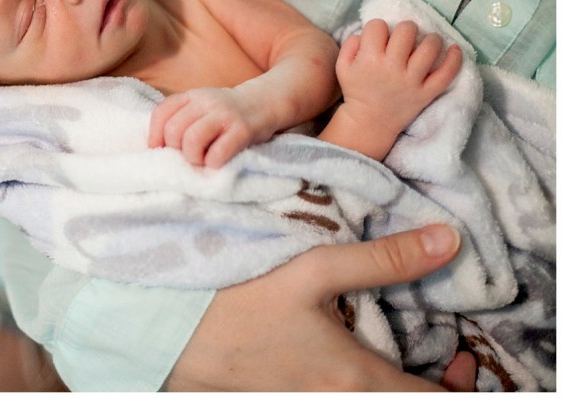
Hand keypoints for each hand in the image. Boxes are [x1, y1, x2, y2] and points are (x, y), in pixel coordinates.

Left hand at [148, 87, 273, 167]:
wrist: (264, 102)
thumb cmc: (225, 112)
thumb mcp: (201, 106)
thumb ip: (181, 118)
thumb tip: (156, 145)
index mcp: (191, 96)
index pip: (162, 113)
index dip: (155, 135)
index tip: (159, 149)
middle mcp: (206, 102)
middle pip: (174, 130)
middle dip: (176, 149)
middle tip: (188, 155)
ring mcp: (224, 115)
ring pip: (192, 140)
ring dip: (193, 157)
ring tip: (201, 160)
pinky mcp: (243, 130)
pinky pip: (218, 153)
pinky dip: (213, 163)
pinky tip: (217, 162)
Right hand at [166, 224, 475, 390]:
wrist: (165, 333)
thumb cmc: (236, 300)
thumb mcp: (310, 270)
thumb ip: (383, 259)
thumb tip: (449, 242)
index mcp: (356, 379)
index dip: (459, 382)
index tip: (461, 354)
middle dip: (429, 383)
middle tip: (437, 353)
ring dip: (390, 383)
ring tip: (389, 348)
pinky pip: (334, 396)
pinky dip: (355, 382)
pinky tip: (340, 351)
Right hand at [337, 20, 461, 137]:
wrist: (369, 122)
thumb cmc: (356, 91)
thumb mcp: (342, 67)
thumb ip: (350, 45)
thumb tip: (365, 33)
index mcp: (369, 59)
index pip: (378, 26)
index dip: (378, 29)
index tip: (379, 39)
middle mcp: (392, 67)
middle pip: (406, 30)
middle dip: (405, 29)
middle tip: (404, 39)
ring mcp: (412, 80)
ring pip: (430, 46)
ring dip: (430, 39)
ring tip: (426, 43)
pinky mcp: (427, 92)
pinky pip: (447, 73)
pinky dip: (455, 58)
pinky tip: (454, 49)